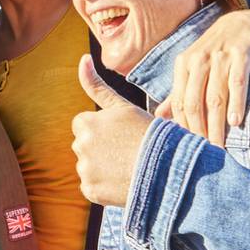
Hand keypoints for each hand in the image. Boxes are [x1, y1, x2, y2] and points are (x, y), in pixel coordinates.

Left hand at [72, 54, 156, 207]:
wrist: (168, 169)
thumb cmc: (149, 134)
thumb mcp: (123, 107)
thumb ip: (97, 85)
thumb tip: (82, 58)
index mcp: (86, 123)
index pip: (83, 124)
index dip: (104, 129)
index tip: (121, 135)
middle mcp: (80, 146)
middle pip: (84, 145)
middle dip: (100, 148)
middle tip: (127, 151)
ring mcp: (84, 171)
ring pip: (88, 166)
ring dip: (102, 167)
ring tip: (128, 166)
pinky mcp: (90, 192)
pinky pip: (91, 186)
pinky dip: (104, 186)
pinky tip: (123, 181)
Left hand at [157, 10, 249, 146]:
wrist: (243, 24)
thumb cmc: (215, 53)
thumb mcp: (193, 68)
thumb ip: (179, 93)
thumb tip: (159, 117)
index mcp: (184, 64)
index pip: (180, 102)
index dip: (183, 126)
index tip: (190, 147)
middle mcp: (199, 60)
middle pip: (195, 102)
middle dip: (199, 130)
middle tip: (205, 152)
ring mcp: (221, 57)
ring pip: (215, 96)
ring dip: (217, 124)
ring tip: (219, 146)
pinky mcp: (242, 54)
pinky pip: (237, 83)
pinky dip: (236, 103)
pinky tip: (236, 122)